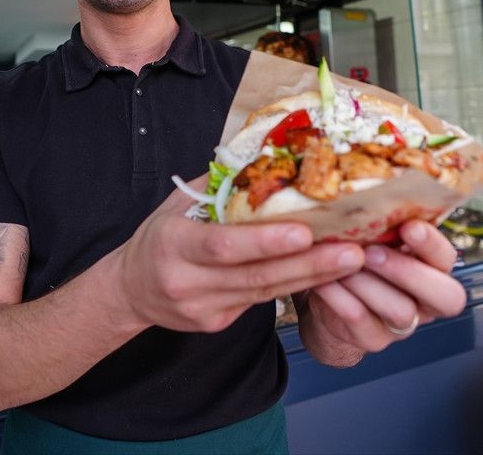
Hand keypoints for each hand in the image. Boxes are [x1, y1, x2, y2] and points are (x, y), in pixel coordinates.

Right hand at [116, 178, 364, 333]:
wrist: (130, 290)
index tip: (304, 232)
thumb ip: (216, 187)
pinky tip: (324, 275)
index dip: (265, 241)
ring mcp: (203, 308)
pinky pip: (260, 303)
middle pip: (255, 275)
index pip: (224, 245)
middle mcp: (187, 281)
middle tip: (351, 252)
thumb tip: (264, 159)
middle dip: (307, 264)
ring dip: (311, 277)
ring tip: (350, 262)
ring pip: (265, 293)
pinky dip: (294, 288)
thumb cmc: (159, 238)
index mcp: (173, 243)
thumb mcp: (176, 205)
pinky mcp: (217, 323)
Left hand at [305, 220, 465, 353]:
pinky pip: (361, 322)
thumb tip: (373, 188)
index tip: (408, 226)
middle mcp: (425, 301)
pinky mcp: (372, 340)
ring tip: (342, 264)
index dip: (432, 245)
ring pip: (401, 311)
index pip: (448, 260)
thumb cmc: (357, 260)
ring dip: (369, 284)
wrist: (329, 301)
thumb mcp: (375, 238)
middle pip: (445, 297)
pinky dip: (341, 299)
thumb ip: (384, 223)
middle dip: (408, 271)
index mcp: (431, 269)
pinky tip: (324, 281)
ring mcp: (401, 326)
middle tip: (372, 252)